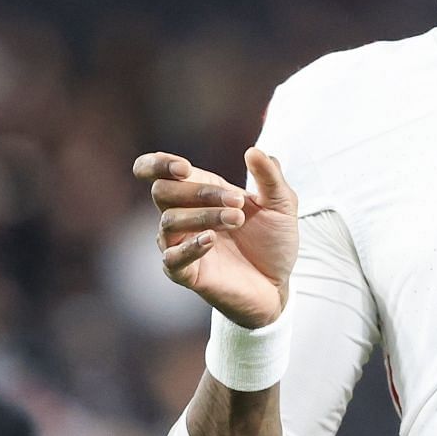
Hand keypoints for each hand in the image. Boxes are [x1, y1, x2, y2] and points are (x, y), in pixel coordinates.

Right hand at [133, 146, 297, 328]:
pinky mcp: (186, 274)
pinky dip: (190, 246)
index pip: (155, 171)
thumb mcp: (281, 204)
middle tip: (239, 202)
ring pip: (169, 222)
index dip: (158, 164)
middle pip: (162, 192)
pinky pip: (172, 258)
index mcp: (199, 192)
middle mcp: (183, 216)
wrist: (279, 284)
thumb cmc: (273, 241)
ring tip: (238, 219)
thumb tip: (254, 151)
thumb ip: (270, 176)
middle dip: (199, 192)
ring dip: (205, 216)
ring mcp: (181, 245)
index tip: (183, 168)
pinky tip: (211, 239)